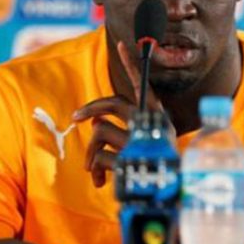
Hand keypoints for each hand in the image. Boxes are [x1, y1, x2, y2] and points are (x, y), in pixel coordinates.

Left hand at [73, 41, 173, 187]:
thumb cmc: (152, 171)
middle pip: (113, 103)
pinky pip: (98, 156)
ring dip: (90, 152)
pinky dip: (95, 169)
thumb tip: (95, 124)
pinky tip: (102, 181)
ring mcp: (140, 140)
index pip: (142, 85)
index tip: (123, 43)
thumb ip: (123, 130)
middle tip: (76, 117)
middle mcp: (151, 124)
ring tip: (93, 170)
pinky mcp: (129, 157)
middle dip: (91, 108)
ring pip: (100, 131)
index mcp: (158, 118)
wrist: (167, 200)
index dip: (132, 64)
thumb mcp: (142, 146)